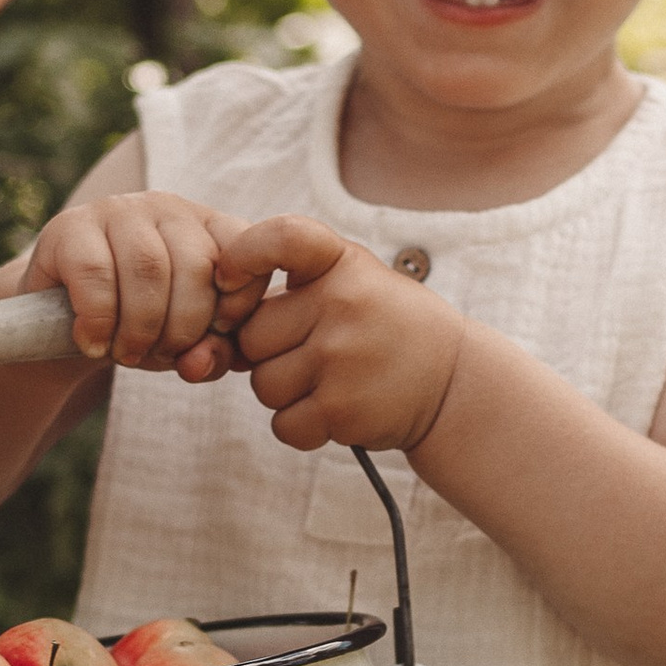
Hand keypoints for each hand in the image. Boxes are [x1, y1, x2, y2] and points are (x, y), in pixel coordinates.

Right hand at [25, 189, 267, 373]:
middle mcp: (167, 209)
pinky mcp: (69, 226)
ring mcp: (117, 210)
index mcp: (208, 227)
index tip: (216, 335)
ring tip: (126, 355)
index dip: (240, 302)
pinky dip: (99, 321)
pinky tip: (93, 343)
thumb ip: (212, 355)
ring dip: (140, 328)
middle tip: (161, 356)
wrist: (61, 324)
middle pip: (195, 264)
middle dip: (184, 326)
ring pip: (148, 267)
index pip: (245, 248)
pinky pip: (96, 274)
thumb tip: (198, 362)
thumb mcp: (185, 346)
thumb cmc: (138, 329)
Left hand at [216, 216, 467, 456]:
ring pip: (264, 385)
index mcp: (342, 262)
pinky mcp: (342, 409)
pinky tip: (338, 410)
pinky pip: (283, 424)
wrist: (454, 383)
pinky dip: (302, 427)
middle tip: (317, 355)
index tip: (227, 277)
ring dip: (287, 394)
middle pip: (252, 337)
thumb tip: (211, 344)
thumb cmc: (385, 331)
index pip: (283, 237)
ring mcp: (341, 357)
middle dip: (270, 354)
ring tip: (334, 382)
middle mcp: (342, 302)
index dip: (242, 255)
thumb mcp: (353, 284)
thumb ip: (289, 295)